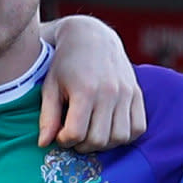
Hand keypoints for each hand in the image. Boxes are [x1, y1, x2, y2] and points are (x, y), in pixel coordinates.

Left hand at [38, 14, 148, 152]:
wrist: (91, 37)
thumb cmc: (65, 64)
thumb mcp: (50, 87)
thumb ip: (47, 117)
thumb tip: (43, 144)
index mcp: (85, 90)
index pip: (75, 134)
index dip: (64, 141)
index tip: (60, 134)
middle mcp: (109, 92)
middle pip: (98, 140)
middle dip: (83, 145)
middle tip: (75, 136)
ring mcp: (126, 93)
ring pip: (120, 138)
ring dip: (104, 144)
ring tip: (92, 134)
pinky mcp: (137, 93)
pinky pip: (138, 127)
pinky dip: (125, 136)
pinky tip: (110, 129)